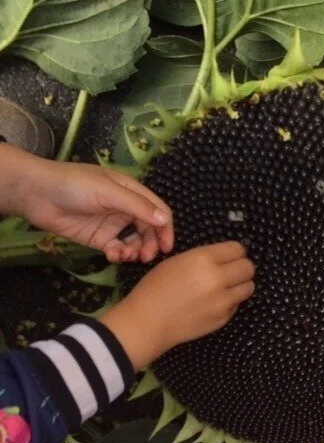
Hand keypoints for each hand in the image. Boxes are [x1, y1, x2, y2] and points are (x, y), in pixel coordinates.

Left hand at [3, 145, 172, 262]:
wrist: (37, 194)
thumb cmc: (76, 185)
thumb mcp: (110, 192)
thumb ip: (138, 206)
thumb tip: (165, 221)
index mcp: (132, 192)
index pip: (158, 211)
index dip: (165, 229)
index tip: (167, 247)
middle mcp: (126, 208)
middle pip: (148, 229)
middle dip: (151, 244)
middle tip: (147, 257)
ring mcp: (112, 224)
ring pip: (134, 241)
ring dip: (135, 251)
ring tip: (128, 257)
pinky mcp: (99, 238)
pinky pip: (116, 249)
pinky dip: (118, 254)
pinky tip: (113, 255)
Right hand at [100, 242, 254, 369]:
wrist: (148, 323)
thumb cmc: (156, 288)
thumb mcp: (177, 261)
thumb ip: (204, 257)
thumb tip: (226, 257)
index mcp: (203, 259)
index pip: (237, 249)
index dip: (236, 251)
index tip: (232, 255)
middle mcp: (217, 278)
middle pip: (248, 267)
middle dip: (242, 267)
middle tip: (232, 270)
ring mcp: (222, 301)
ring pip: (249, 286)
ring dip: (241, 284)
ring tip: (226, 286)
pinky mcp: (223, 318)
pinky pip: (237, 304)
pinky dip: (230, 301)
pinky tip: (214, 302)